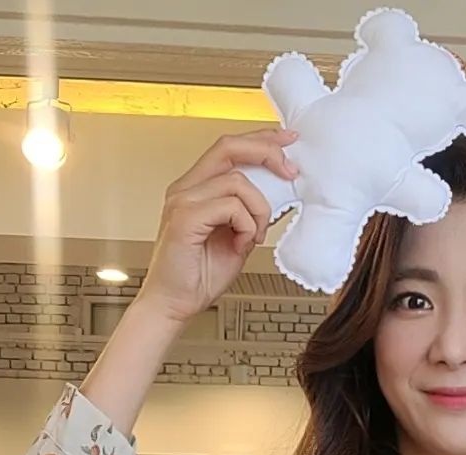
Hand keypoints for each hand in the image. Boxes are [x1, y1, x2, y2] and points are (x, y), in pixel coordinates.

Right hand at [138, 129, 299, 325]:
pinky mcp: (184, 218)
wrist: (174, 304)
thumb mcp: (238, 238)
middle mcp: (186, 188)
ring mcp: (182, 200)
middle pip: (229, 147)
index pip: (229, 149)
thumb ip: (251, 214)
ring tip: (254, 236)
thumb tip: (278, 195)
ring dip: (259, 209)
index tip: (288, 140)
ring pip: (237, 181)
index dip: (260, 139)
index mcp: (196, 189)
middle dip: (266, 151)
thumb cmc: (200, 276)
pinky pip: (231, 206)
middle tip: (290, 170)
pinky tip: (241, 245)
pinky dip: (246, 225)